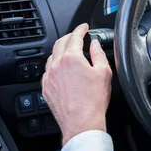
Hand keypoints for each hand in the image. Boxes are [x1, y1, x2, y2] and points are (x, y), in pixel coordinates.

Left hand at [42, 23, 112, 145]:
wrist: (81, 122)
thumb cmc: (93, 101)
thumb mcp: (104, 72)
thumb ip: (98, 54)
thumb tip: (94, 44)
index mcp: (71, 58)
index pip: (74, 36)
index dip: (80, 29)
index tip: (84, 27)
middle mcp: (57, 65)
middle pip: (60, 43)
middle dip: (69, 37)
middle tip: (77, 36)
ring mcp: (49, 77)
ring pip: (52, 56)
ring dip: (61, 50)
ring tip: (70, 52)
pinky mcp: (46, 88)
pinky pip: (48, 71)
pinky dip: (55, 65)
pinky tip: (62, 69)